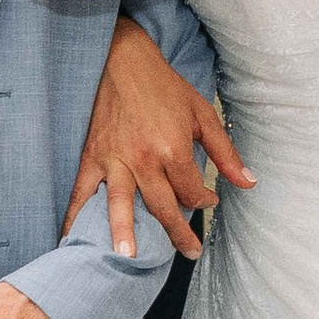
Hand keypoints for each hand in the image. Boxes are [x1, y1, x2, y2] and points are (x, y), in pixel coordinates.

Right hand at [68, 14, 253, 259]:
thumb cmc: (165, 87)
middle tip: (189, 253)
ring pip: (119, 204)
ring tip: (127, 257)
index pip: (190, 190)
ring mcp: (114, 159)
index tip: (207, 199)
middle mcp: (143, 159)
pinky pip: (81, 190)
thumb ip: (225, 153)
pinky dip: (74, 214)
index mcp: (172, 148)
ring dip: (123, 233)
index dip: (203, 200)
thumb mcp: (203, 115)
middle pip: (161, 206)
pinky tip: (70, 237)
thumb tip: (248, 182)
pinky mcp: (92, 155)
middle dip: (177, 232)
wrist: (124, 61)